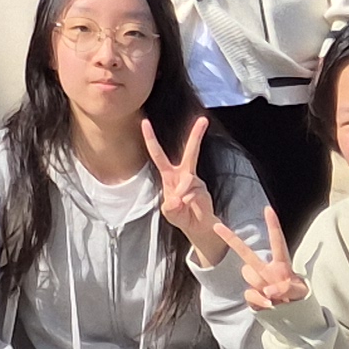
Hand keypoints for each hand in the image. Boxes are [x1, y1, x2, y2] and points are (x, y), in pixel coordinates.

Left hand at [142, 115, 232, 262]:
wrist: (199, 228)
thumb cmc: (181, 216)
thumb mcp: (170, 213)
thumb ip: (171, 206)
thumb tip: (179, 197)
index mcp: (169, 176)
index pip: (158, 154)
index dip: (151, 139)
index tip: (145, 122)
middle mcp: (184, 174)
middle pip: (191, 151)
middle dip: (196, 135)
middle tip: (203, 120)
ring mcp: (195, 181)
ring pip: (187, 181)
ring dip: (183, 196)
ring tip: (184, 207)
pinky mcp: (203, 190)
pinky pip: (193, 193)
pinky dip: (190, 202)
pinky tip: (191, 208)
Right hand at [238, 207, 309, 312]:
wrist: (292, 316)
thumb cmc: (299, 298)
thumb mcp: (301, 292)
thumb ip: (288, 288)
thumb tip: (269, 290)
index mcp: (281, 264)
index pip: (276, 242)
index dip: (272, 225)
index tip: (267, 209)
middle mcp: (266, 270)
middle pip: (245, 252)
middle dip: (230, 238)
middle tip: (216, 226)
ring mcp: (258, 282)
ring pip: (249, 275)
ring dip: (262, 284)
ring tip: (278, 296)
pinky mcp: (252, 296)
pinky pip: (249, 294)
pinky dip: (259, 300)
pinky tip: (270, 305)